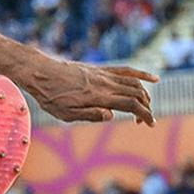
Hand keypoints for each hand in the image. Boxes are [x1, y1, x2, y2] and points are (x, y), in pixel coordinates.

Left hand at [17, 59, 158, 125]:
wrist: (39, 72)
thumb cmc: (50, 97)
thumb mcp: (65, 114)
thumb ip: (89, 115)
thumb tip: (110, 115)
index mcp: (98, 96)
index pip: (131, 104)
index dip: (145, 114)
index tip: (150, 124)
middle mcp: (104, 83)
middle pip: (136, 93)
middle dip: (147, 107)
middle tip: (144, 121)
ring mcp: (102, 74)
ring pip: (134, 82)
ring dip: (145, 94)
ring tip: (146, 107)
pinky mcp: (99, 69)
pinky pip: (124, 70)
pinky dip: (141, 74)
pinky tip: (154, 78)